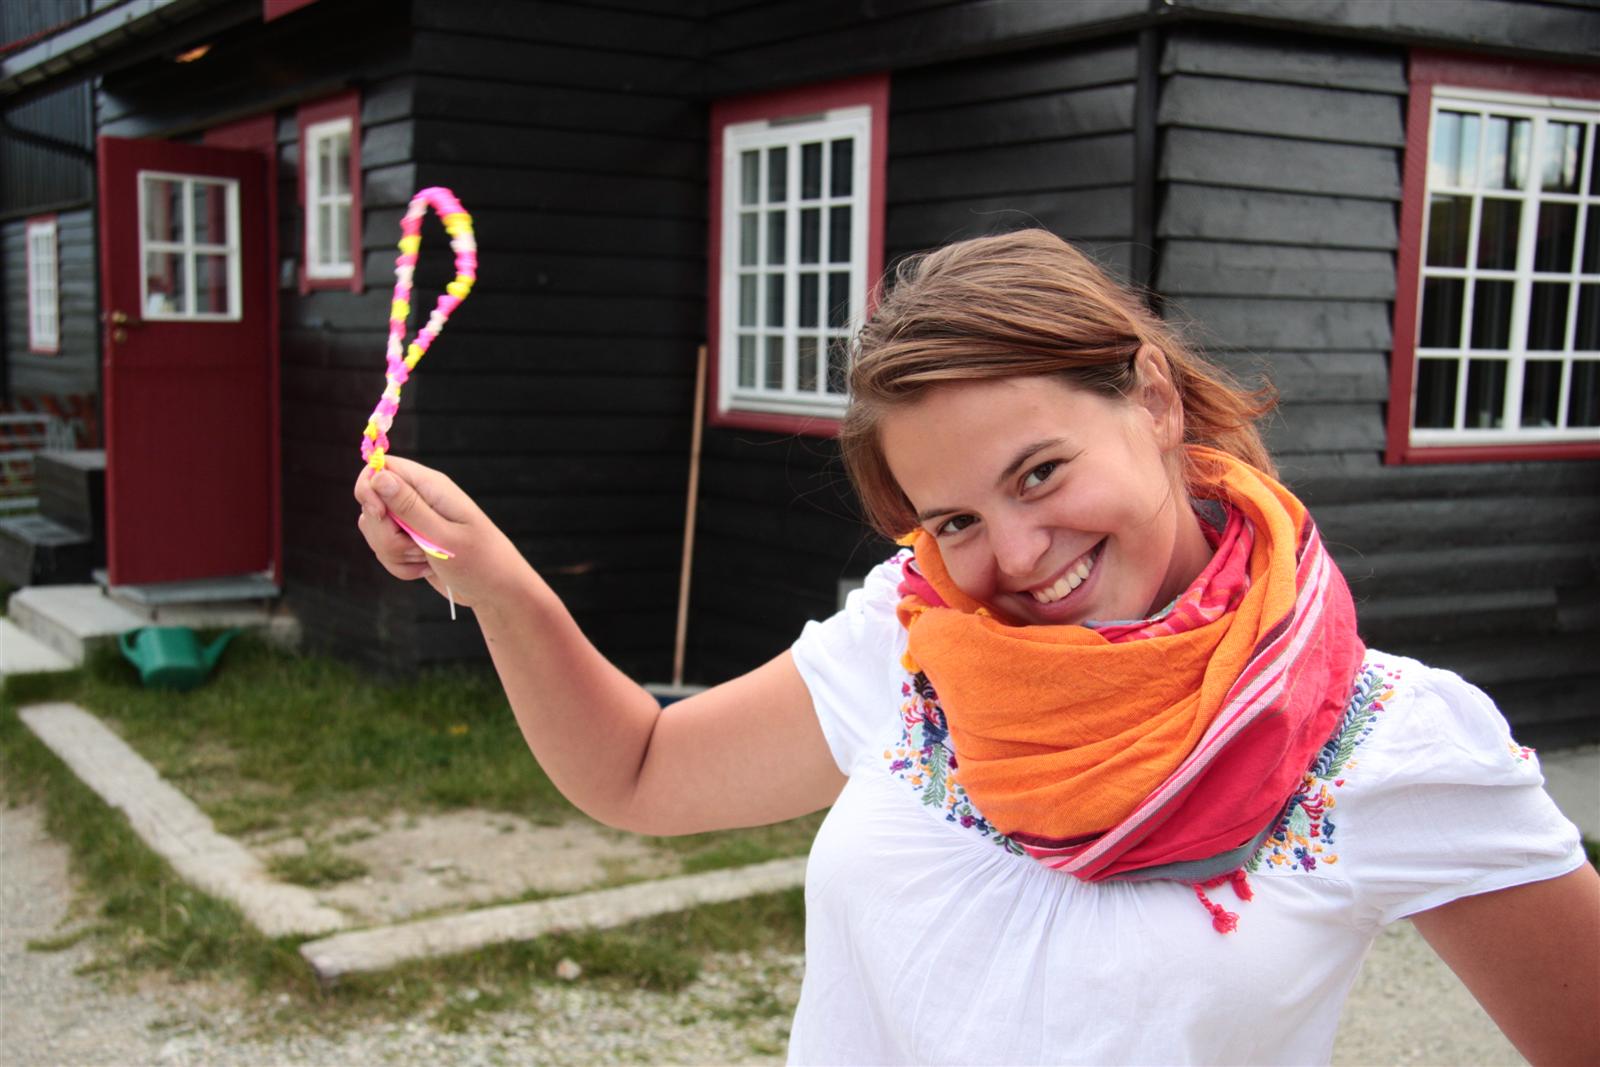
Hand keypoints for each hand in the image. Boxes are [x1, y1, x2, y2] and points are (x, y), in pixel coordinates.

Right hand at [353, 455, 528, 608]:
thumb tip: (379, 475)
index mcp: (430, 486)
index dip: (368, 489)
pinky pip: (385, 551)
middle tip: (417, 547)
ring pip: (375, 531)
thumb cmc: (479, 561)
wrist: (496, 590)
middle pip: (371, 504)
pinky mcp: (410, 542)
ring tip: (427, 559)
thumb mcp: (442, 536)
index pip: (380, 468)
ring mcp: (413, 521)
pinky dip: (401, 566)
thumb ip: (408, 507)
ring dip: (394, 554)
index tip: (379, 514)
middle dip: (385, 534)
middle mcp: (419, 499)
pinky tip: (427, 569)